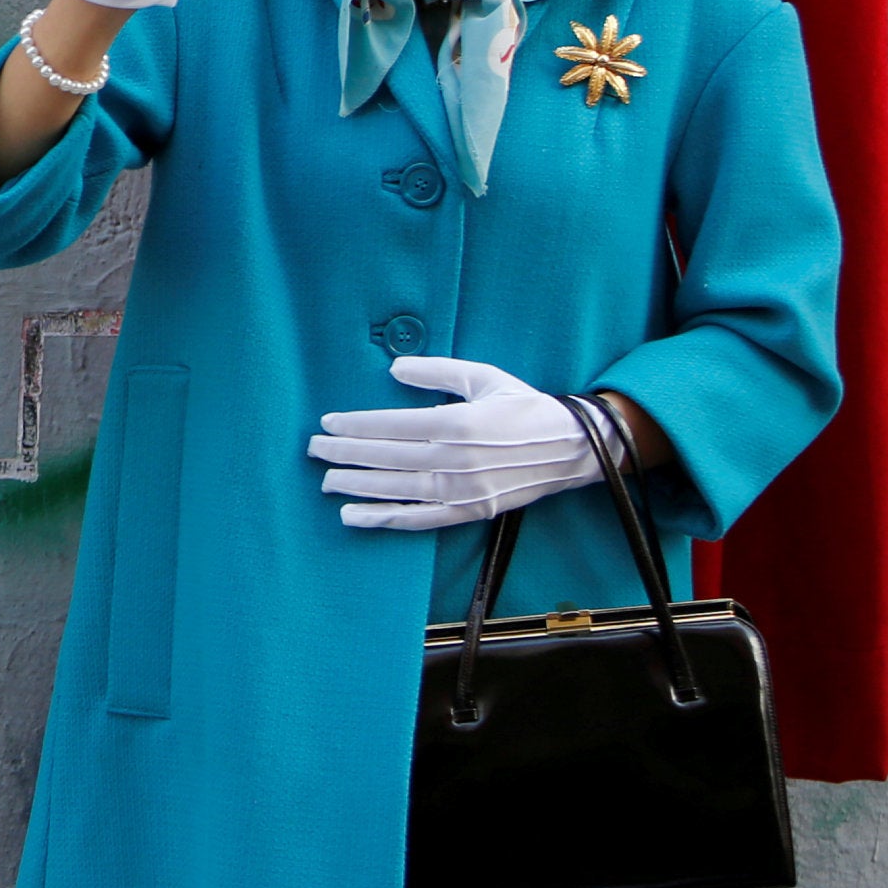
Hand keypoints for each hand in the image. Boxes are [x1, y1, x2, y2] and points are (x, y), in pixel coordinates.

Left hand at [307, 357, 618, 531]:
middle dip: (345, 454)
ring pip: (397, 490)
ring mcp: (463, 490)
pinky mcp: (471, 510)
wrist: (573, 447)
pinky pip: (420, 518)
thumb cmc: (525, 407)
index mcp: (457, 423)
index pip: (391, 425)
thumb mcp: (483, 377)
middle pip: (387, 458)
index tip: (327, 423)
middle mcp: (456, 460)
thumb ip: (436, 371)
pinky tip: (356, 516)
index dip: (356, 425)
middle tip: (313, 450)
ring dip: (357, 486)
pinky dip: (385, 518)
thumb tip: (393, 368)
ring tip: (326, 481)